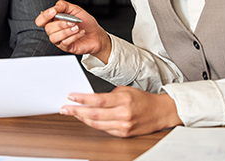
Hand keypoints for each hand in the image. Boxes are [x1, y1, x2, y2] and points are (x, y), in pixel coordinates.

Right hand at [35, 0, 111, 62]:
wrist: (96, 33)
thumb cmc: (85, 22)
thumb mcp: (75, 9)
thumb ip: (63, 5)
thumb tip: (54, 7)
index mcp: (55, 20)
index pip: (41, 20)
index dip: (45, 16)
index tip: (54, 11)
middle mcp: (55, 30)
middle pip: (47, 29)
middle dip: (61, 24)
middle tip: (72, 21)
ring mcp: (60, 40)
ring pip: (54, 37)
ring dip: (67, 31)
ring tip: (77, 27)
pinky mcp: (66, 47)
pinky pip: (64, 43)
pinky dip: (74, 36)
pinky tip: (80, 33)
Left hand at [60, 86, 180, 137]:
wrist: (160, 112)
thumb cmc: (142, 99)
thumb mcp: (126, 90)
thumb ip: (108, 94)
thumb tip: (90, 98)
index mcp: (124, 99)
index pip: (98, 99)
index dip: (82, 99)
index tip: (71, 96)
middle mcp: (123, 113)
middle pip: (94, 114)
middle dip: (77, 111)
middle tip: (65, 108)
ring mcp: (123, 126)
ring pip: (97, 124)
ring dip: (82, 118)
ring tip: (73, 113)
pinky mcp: (124, 134)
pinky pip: (104, 130)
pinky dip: (93, 124)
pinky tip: (86, 119)